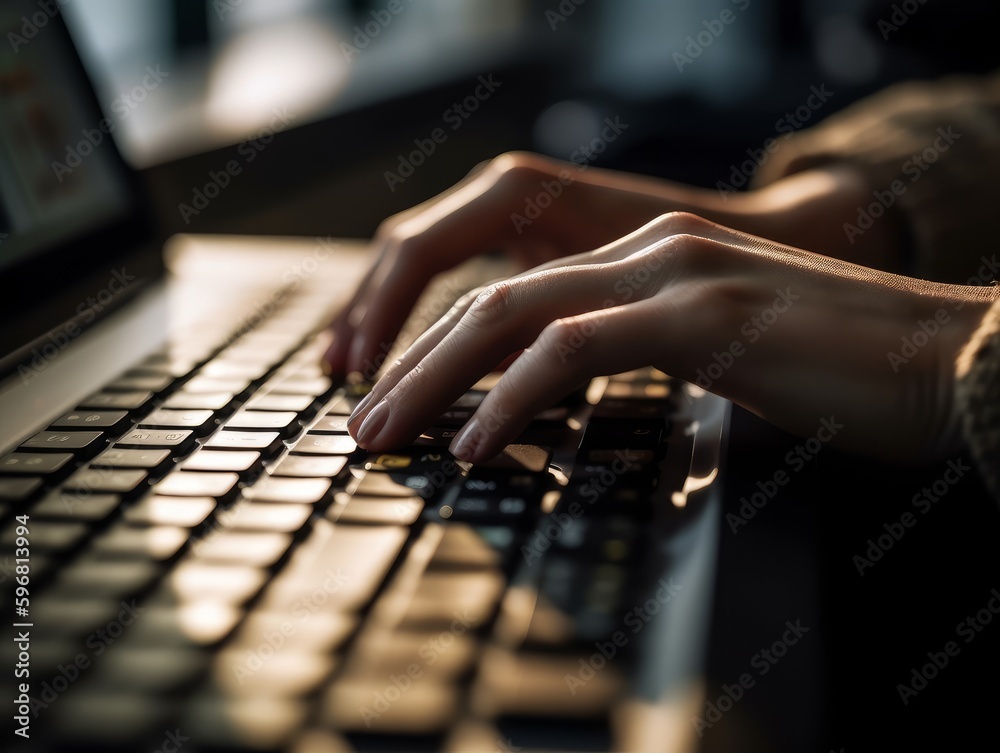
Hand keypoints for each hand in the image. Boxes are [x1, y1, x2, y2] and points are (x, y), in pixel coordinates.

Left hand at [322, 152, 899, 379]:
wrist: (948, 357)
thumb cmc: (840, 372)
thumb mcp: (719, 360)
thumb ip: (644, 364)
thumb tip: (565, 412)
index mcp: (647, 258)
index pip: (510, 292)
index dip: (437, 343)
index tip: (394, 397)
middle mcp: (649, 251)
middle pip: (490, 299)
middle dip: (410, 364)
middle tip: (361, 422)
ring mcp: (673, 274)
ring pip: (512, 313)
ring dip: (435, 379)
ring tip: (385, 435)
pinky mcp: (702, 314)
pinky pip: (575, 347)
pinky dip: (513, 395)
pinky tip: (475, 440)